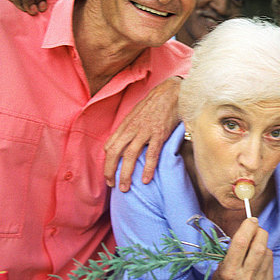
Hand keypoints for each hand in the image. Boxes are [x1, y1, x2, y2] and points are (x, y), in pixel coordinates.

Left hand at [104, 76, 181, 190]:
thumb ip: (131, 127)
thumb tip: (126, 140)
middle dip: (110, 171)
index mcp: (126, 124)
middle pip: (114, 152)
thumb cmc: (156, 103)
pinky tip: (145, 179)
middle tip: (111, 185)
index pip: (110, 145)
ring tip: (125, 188)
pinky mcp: (159, 134)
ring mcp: (145, 131)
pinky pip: (151, 154)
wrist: (172, 92)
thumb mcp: (138, 113)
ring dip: (125, 174)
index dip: (107, 161)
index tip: (109, 172)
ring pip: (129, 156)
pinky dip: (147, 168)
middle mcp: (132, 128)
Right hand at [207, 218, 272, 279]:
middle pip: (259, 247)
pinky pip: (270, 263)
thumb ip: (235, 248)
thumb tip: (251, 227)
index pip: (241, 243)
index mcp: (228, 272)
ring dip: (262, 245)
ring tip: (253, 248)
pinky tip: (257, 261)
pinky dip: (265, 256)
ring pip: (267, 253)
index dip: (248, 227)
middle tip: (256, 228)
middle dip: (260, 232)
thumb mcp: (221, 265)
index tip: (251, 219)